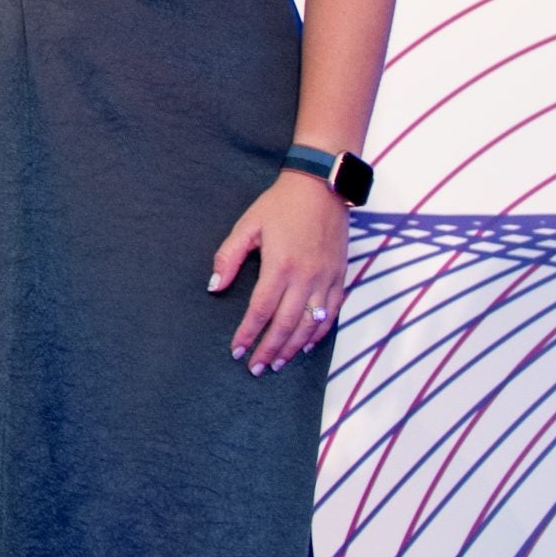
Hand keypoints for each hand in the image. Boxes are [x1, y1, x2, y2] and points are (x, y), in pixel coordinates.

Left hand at [209, 171, 349, 373]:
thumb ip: (228, 257)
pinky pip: (331, 314)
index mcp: (280, 265)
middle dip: (269, 349)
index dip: (248, 333)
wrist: (321, 188)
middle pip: (286, 325)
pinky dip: (318, 333)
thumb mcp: (247, 226)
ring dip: (292, 348)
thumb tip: (214, 287)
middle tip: (256, 368)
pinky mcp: (340, 278)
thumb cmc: (279, 205)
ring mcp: (326, 279)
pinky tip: (305, 345)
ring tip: (277, 363)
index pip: (261, 310)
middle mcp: (306, 277)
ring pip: (310, 325)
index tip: (236, 350)